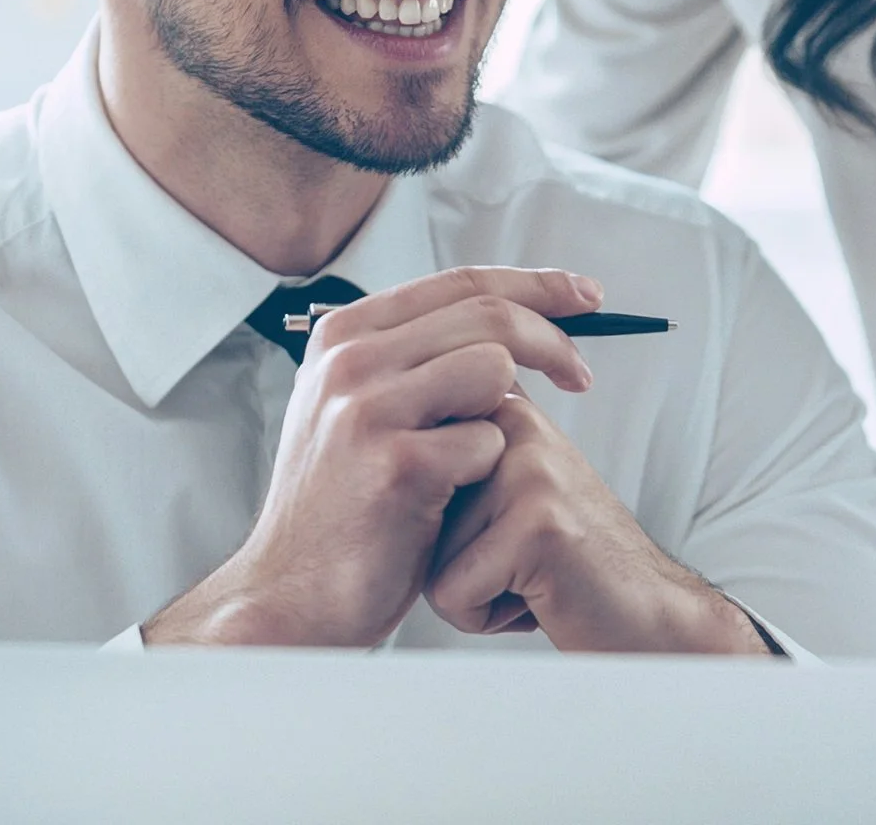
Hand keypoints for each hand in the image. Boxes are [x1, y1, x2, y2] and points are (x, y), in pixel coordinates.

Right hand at [143, 266, 601, 648]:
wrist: (291, 594)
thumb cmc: (343, 506)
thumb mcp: (358, 407)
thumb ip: (415, 358)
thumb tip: (512, 321)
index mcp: (344, 335)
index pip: (461, 281)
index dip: (535, 284)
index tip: (584, 294)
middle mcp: (350, 360)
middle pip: (488, 317)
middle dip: (553, 342)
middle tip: (580, 377)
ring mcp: (368, 408)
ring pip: (493, 370)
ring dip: (502, 417)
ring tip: (469, 462)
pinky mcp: (397, 463)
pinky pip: (487, 442)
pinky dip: (484, 472)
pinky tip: (445, 503)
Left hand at [425, 392, 771, 655]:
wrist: (647, 614)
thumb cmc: (567, 568)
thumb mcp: (508, 497)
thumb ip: (457, 464)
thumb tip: (381, 454)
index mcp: (505, 412)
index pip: (414, 463)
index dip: (440, 523)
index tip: (500, 533)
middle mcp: (517, 426)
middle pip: (416, 510)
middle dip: (453, 558)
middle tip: (518, 561)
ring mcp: (528, 469)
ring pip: (429, 554)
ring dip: (471, 590)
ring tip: (530, 579)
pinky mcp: (536, 522)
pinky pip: (452, 591)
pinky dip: (484, 617)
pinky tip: (537, 599)